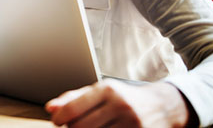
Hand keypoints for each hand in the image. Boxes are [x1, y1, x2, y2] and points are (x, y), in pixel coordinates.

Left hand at [45, 80, 191, 127]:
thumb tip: (50, 108)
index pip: (74, 107)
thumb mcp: (99, 92)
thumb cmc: (124, 98)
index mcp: (107, 89)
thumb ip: (73, 98)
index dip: (60, 118)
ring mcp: (131, 123)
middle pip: (81, 127)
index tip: (57, 121)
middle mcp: (120, 105)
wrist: (162, 106)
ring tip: (90, 127)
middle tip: (75, 125)